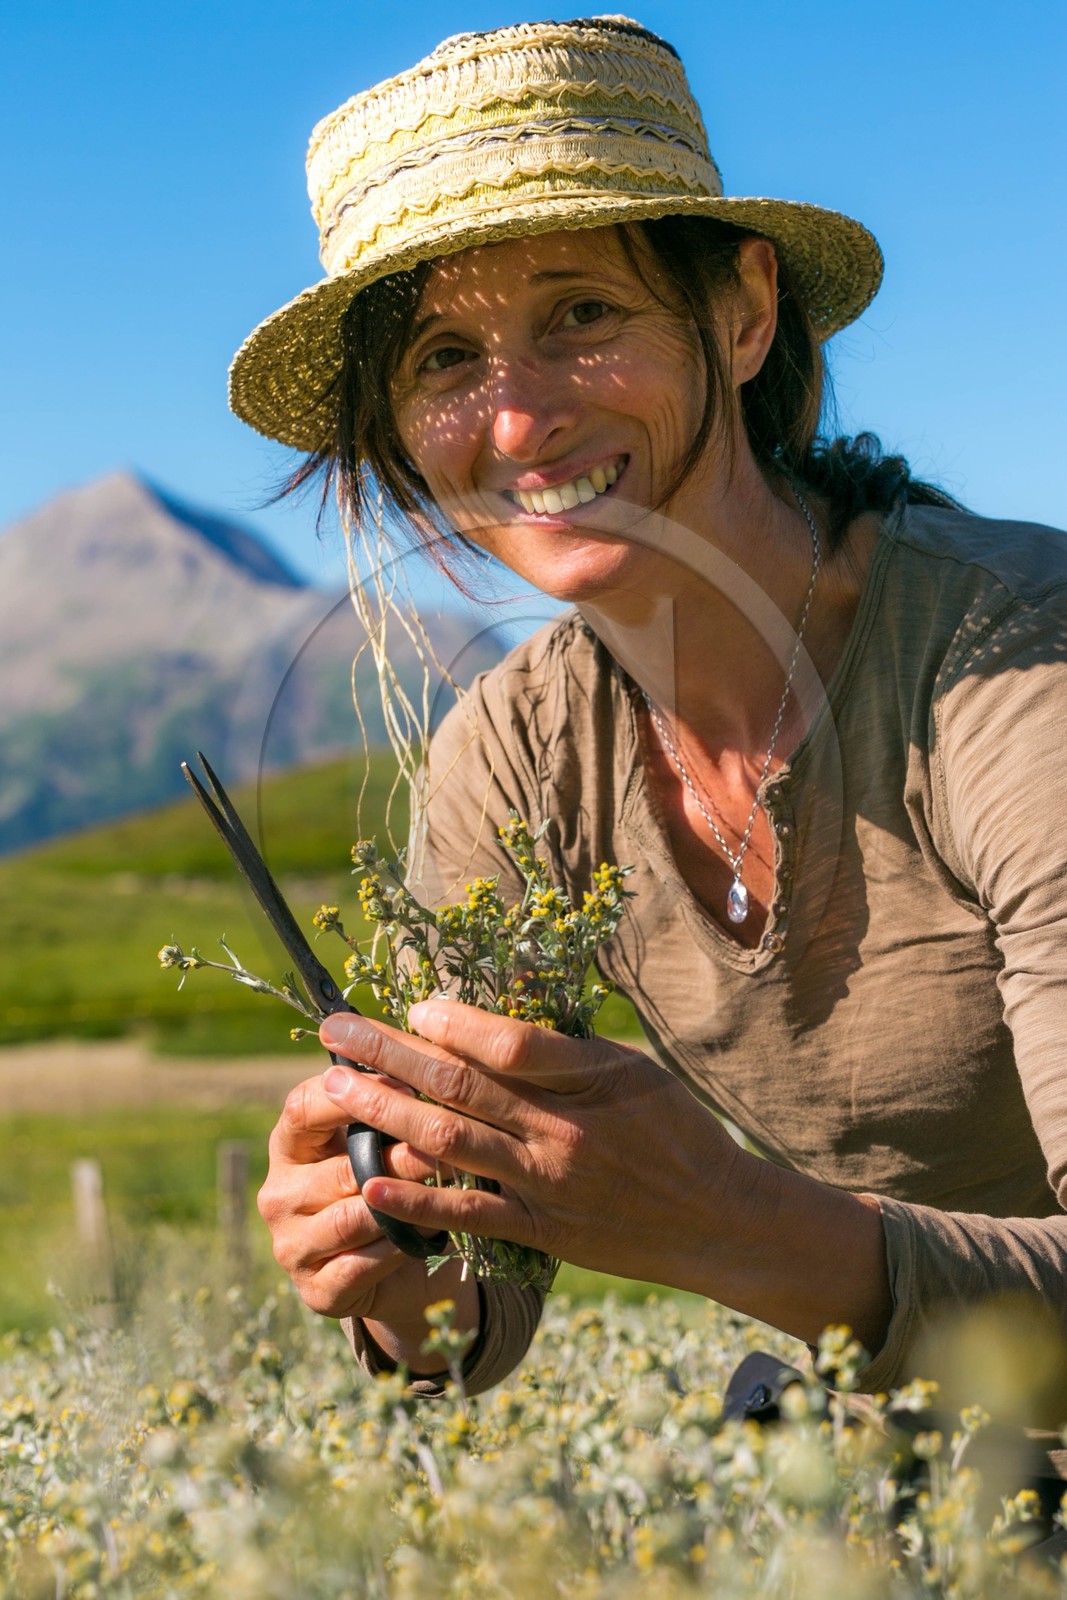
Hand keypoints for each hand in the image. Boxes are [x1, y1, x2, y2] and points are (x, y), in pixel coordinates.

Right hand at [256, 1070, 477, 1369]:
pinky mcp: (316, 1291)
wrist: (400, 1268)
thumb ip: (388, 1103)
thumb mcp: (383, 1139)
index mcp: (289, 1145)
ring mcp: (292, 1246)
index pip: (302, 1107)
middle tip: (441, 1147)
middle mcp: (279, 1195)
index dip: (349, 1092)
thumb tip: (422, 1055)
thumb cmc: (392, 1182)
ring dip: (401, 1205)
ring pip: (351, 1219)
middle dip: (395, 1157)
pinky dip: (399, 1249)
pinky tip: (428, 1236)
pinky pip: (363, 1264)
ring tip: (442, 1190)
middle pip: (338, 1169)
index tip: (402, 1080)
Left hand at [317, 1000, 747, 1294]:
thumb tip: (488, 1014)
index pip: (511, 1044)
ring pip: (450, 1143)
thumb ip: (565, 1049)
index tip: (413, 1005)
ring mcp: (549, 1183)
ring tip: (334, 1087)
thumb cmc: (674, 1129)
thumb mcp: (632, 1070)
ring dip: (384, 1112)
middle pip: (461, 1086)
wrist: (716, 1218)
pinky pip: (470, 1214)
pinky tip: (371, 1184)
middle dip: (389, 1054)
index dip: (455, 1023)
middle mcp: (564, 1130)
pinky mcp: (543, 1230)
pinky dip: (417, 1200)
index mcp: (593, 1078)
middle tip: (334, 1030)